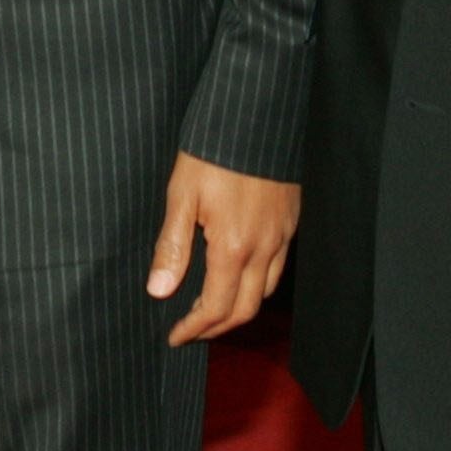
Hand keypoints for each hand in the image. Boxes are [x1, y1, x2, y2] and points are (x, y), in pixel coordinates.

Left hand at [148, 152, 297, 346]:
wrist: (255, 114)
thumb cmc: (213, 151)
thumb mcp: (181, 195)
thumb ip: (171, 246)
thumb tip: (159, 291)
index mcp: (233, 247)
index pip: (216, 307)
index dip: (194, 328)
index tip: (175, 336)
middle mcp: (265, 248)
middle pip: (245, 309)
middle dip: (217, 328)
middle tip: (191, 330)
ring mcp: (283, 235)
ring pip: (266, 291)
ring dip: (240, 308)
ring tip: (212, 308)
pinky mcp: (291, 222)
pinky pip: (279, 267)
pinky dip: (259, 284)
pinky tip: (239, 274)